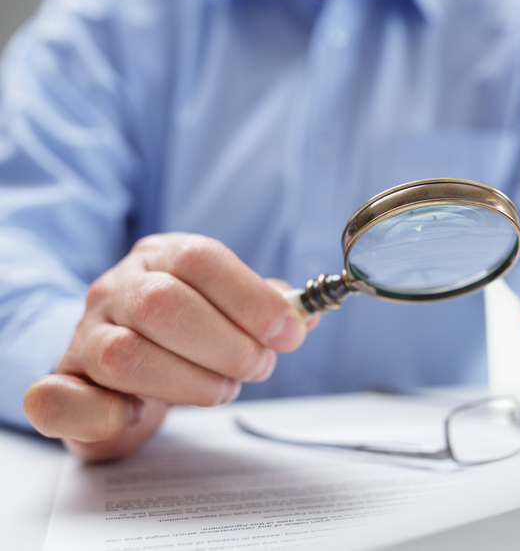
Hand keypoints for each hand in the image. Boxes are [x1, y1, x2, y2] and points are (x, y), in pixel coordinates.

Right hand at [23, 233, 317, 460]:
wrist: (122, 370)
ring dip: (189, 382)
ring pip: (125, 355)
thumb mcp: (228, 310)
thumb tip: (306, 315)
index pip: (200, 259)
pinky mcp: (62, 386)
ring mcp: (83, 336)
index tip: (289, 334)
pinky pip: (60, 399)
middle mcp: (115, 290)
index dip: (251, 298)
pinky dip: (106, 415)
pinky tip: (140, 414)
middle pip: (163, 304)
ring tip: (222, 390)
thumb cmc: (185, 336)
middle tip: (257, 367)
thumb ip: (266, 309)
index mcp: (161, 258)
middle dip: (227, 344)